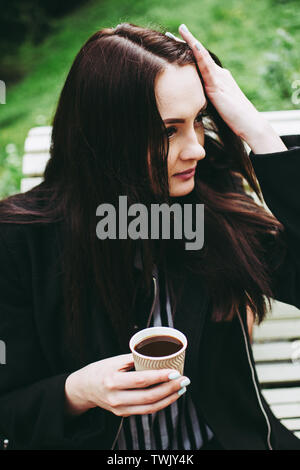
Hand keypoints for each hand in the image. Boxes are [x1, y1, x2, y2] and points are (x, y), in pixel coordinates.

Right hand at [65, 353, 189, 416]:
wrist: (84, 388)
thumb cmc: (100, 370)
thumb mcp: (114, 361)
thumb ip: (134, 359)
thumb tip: (157, 354)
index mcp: (112, 381)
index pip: (141, 380)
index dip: (160, 377)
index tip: (175, 371)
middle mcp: (116, 398)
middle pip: (149, 397)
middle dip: (170, 389)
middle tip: (184, 380)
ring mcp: (120, 409)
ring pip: (150, 407)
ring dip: (169, 398)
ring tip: (181, 388)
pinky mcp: (123, 414)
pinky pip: (145, 410)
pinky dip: (160, 403)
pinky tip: (170, 395)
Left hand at [177, 24, 286, 153]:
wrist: (249, 124)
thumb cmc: (233, 119)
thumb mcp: (215, 107)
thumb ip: (206, 100)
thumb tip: (193, 102)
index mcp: (217, 79)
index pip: (201, 62)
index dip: (189, 52)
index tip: (176, 42)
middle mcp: (219, 74)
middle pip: (201, 56)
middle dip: (188, 42)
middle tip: (174, 31)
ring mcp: (220, 79)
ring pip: (203, 58)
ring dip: (192, 43)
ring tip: (181, 31)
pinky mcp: (218, 87)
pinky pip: (208, 69)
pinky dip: (201, 57)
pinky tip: (195, 47)